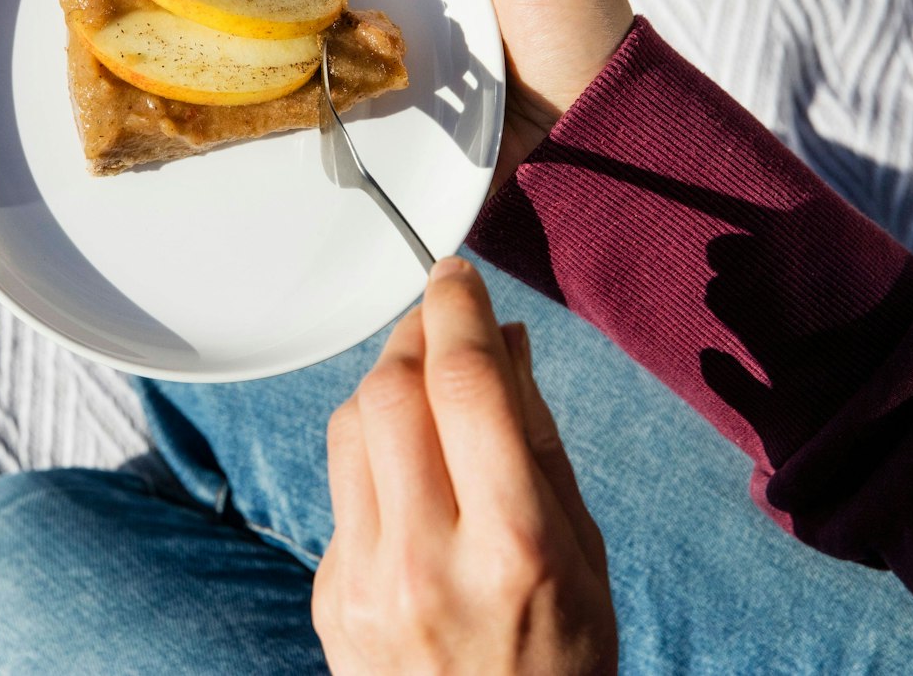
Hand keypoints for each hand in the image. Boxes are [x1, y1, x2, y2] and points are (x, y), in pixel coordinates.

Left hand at [313, 258, 616, 675]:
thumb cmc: (558, 667)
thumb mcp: (584, 557)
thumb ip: (540, 445)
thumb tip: (506, 344)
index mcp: (513, 547)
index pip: (466, 387)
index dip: (456, 310)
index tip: (456, 276)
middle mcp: (429, 561)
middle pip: (391, 392)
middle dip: (413, 334)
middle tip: (439, 316)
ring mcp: (367, 583)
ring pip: (350, 428)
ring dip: (384, 383)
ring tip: (424, 381)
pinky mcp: (329, 596)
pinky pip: (339, 488)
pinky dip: (371, 453)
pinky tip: (408, 463)